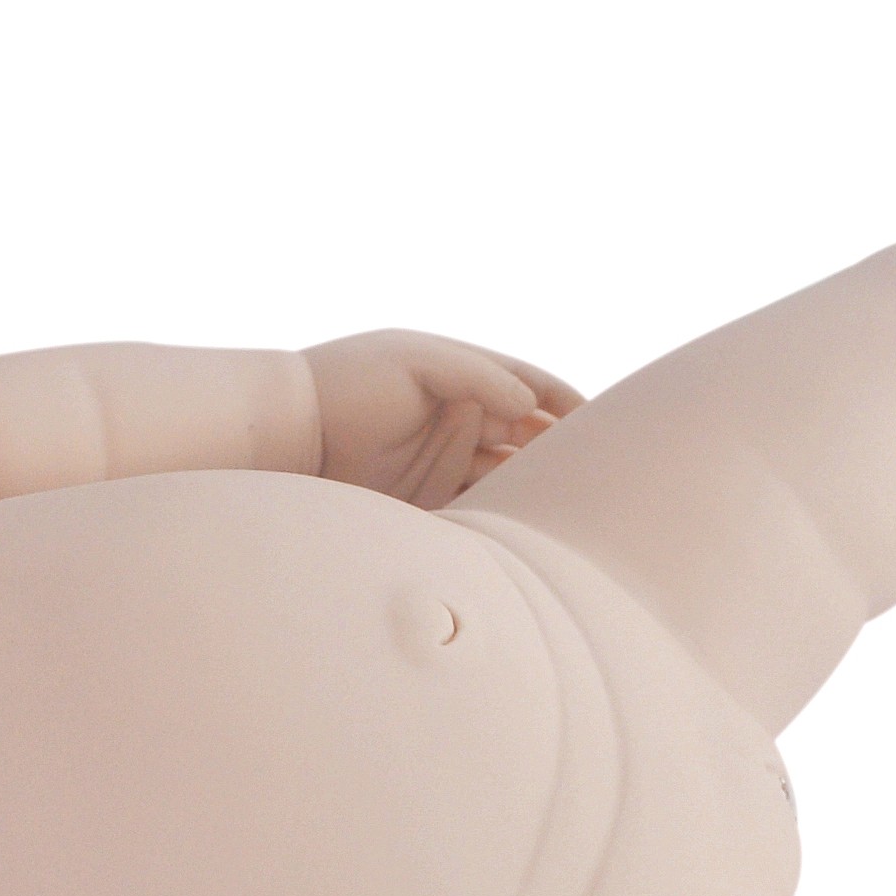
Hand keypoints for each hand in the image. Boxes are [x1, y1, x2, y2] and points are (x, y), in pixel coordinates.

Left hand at [304, 331, 584, 506]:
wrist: (288, 430)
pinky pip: (478, 512)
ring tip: (575, 512)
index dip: (572, 407)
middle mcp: (466, 421)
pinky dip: (502, 522)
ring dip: (538, 494)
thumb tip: (532, 407)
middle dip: (566, 456)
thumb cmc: (350, 380)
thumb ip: (479, 377)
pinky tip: (526, 536)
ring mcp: (449, 463)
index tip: (606, 426)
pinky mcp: (429, 501)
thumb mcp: (417, 360)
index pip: (536, 392)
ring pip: (510, 479)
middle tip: (605, 477)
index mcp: (469, 379)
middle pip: (532, 440)